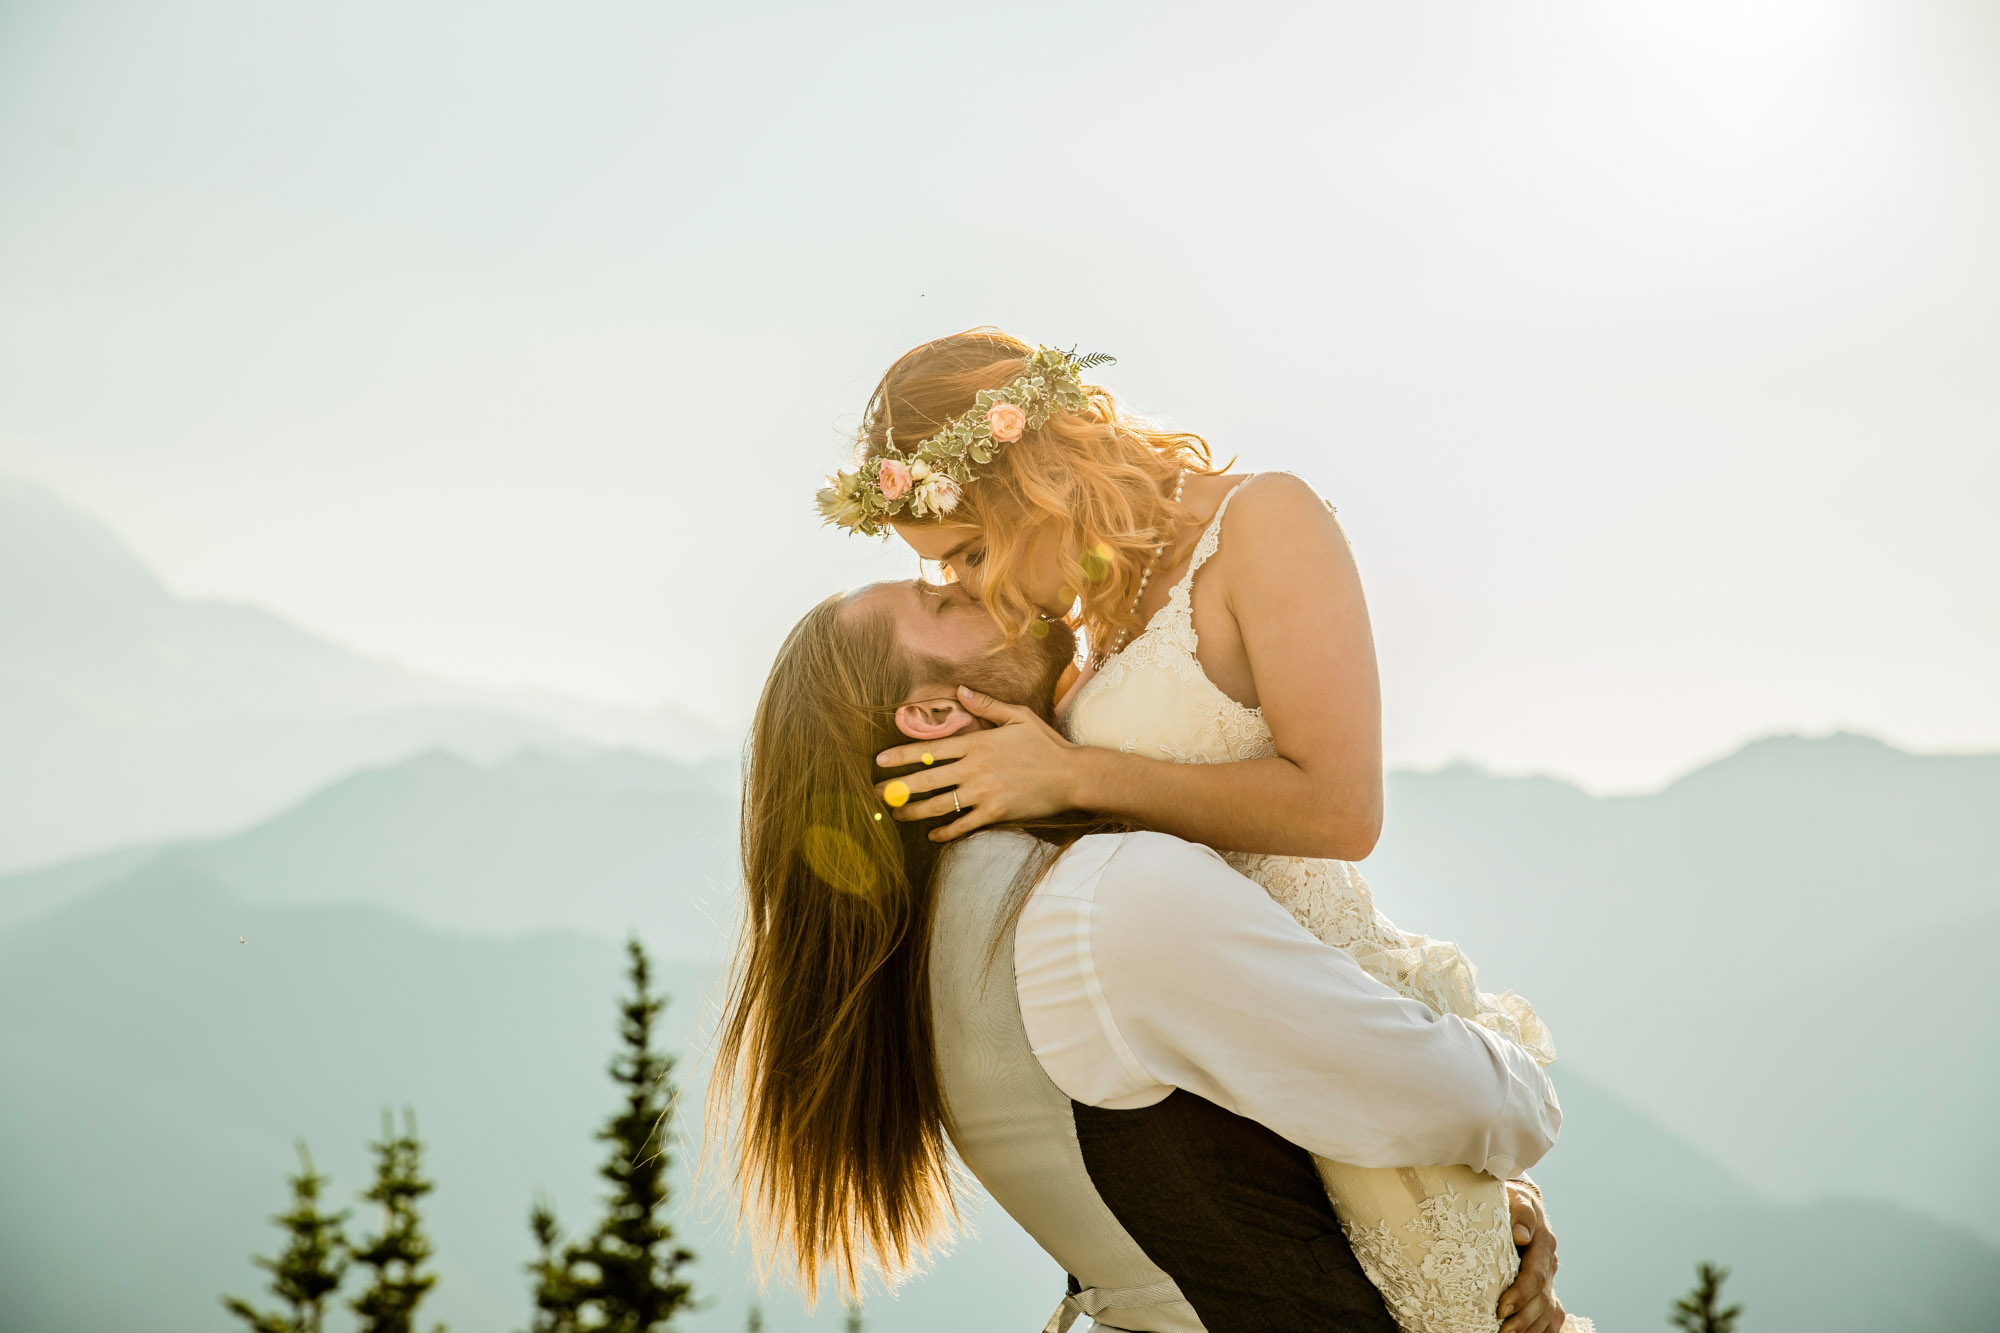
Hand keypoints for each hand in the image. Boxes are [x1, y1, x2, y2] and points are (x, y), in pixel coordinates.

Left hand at [873, 687, 1080, 840]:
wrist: (1071, 775)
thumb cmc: (1045, 744)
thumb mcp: (1018, 716)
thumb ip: (986, 704)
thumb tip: (960, 691)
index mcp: (976, 744)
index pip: (930, 749)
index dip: (902, 755)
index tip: (881, 761)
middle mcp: (974, 769)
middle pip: (926, 779)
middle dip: (897, 787)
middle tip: (876, 792)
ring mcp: (983, 793)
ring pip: (938, 805)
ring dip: (913, 811)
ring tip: (897, 814)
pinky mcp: (994, 814)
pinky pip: (962, 825)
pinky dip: (944, 832)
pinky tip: (932, 835)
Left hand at [1497, 1179, 1564, 1332]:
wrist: (1519, 1205)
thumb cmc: (1511, 1200)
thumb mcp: (1515, 1198)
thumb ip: (1520, 1213)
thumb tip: (1521, 1234)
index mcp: (1544, 1243)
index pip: (1535, 1275)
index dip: (1520, 1294)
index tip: (1501, 1308)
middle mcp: (1550, 1264)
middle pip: (1541, 1299)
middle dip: (1523, 1319)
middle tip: (1503, 1332)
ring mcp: (1550, 1278)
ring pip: (1547, 1311)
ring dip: (1530, 1327)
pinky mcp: (1545, 1288)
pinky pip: (1551, 1315)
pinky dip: (1542, 1329)